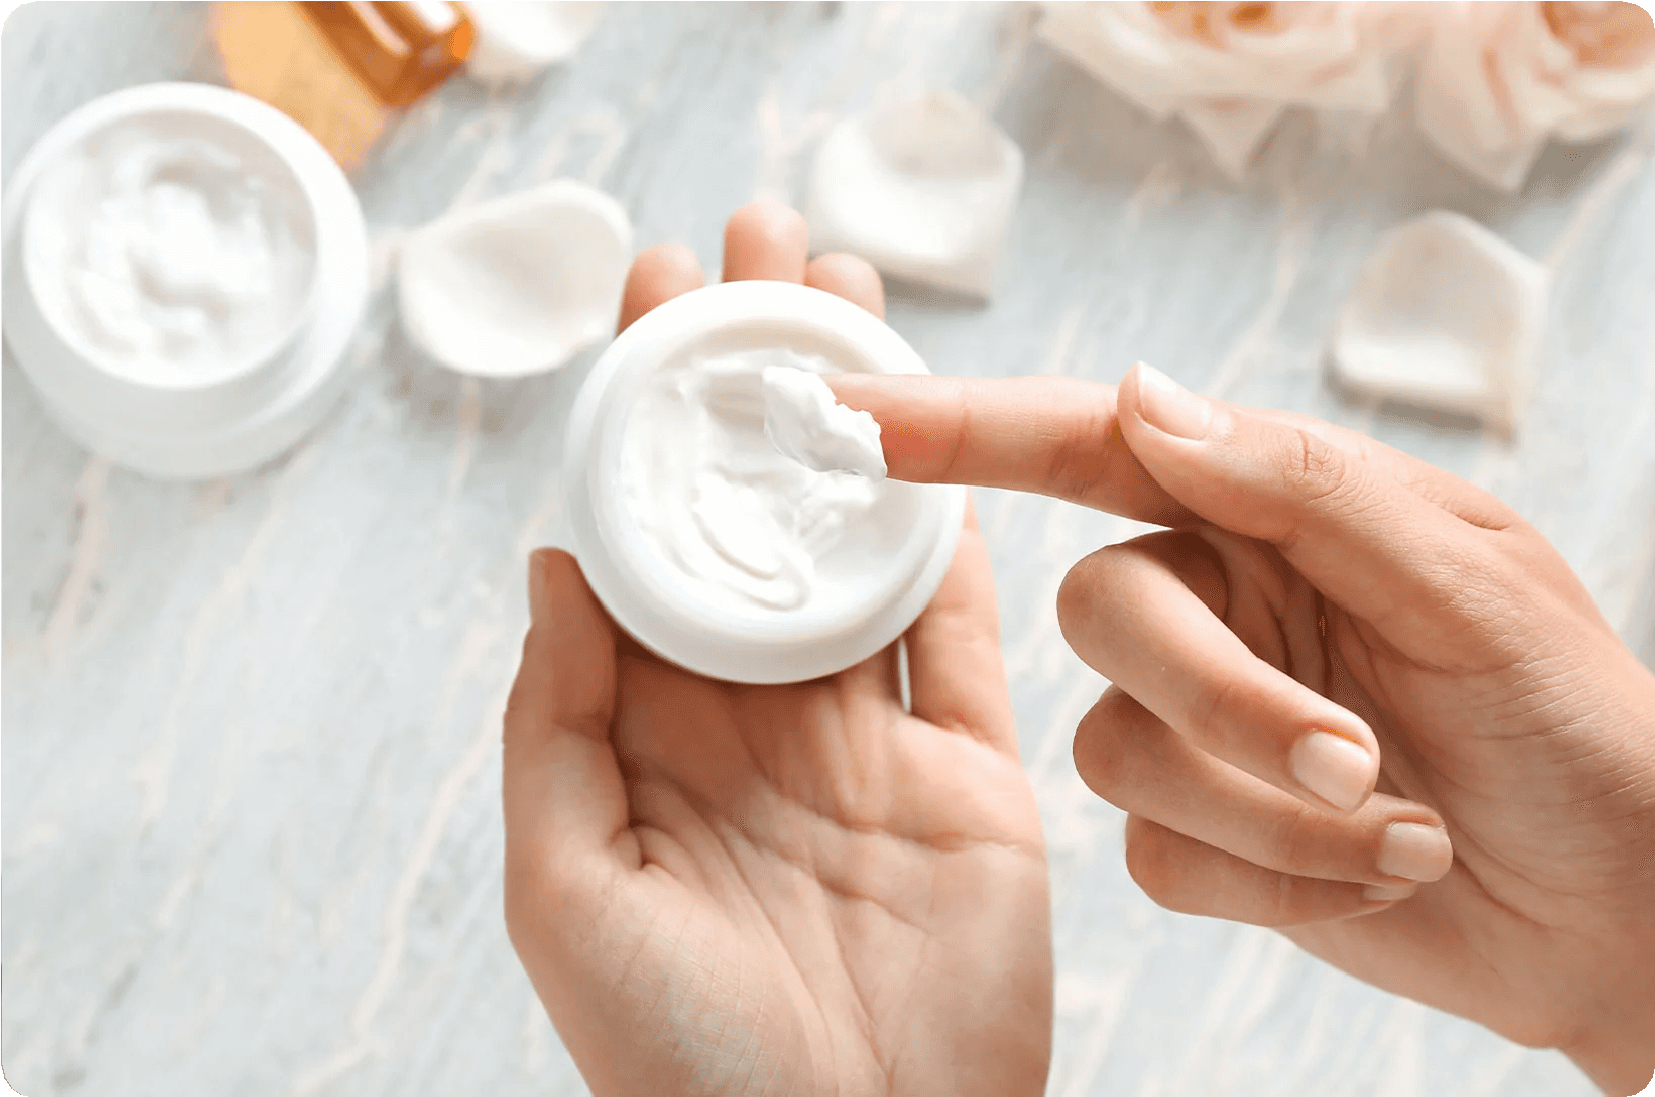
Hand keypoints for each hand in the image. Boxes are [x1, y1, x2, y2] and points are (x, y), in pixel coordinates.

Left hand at [502, 202, 1052, 1096]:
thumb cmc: (682, 1064)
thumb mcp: (566, 889)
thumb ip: (556, 720)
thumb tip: (556, 560)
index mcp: (654, 735)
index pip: (648, 541)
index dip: (646, 416)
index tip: (648, 299)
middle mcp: (761, 717)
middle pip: (757, 511)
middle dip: (755, 378)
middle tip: (761, 245)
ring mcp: (872, 738)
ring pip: (863, 542)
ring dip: (863, 422)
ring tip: (855, 296)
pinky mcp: (972, 771)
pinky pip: (962, 629)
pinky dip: (954, 531)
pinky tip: (945, 435)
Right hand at [834, 362, 1654, 1094]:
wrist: (1615, 905)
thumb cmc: (1578, 724)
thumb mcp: (1469, 581)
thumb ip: (1302, 485)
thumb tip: (1142, 397)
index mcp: (1274, 510)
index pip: (1096, 447)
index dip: (970, 428)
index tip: (861, 419)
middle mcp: (1219, 604)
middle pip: (1104, 613)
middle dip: (1220, 697)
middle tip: (1354, 759)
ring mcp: (1199, 724)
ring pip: (1121, 752)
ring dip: (1275, 807)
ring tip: (1404, 827)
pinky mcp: (1199, 833)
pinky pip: (1158, 856)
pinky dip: (1279, 878)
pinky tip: (1379, 874)